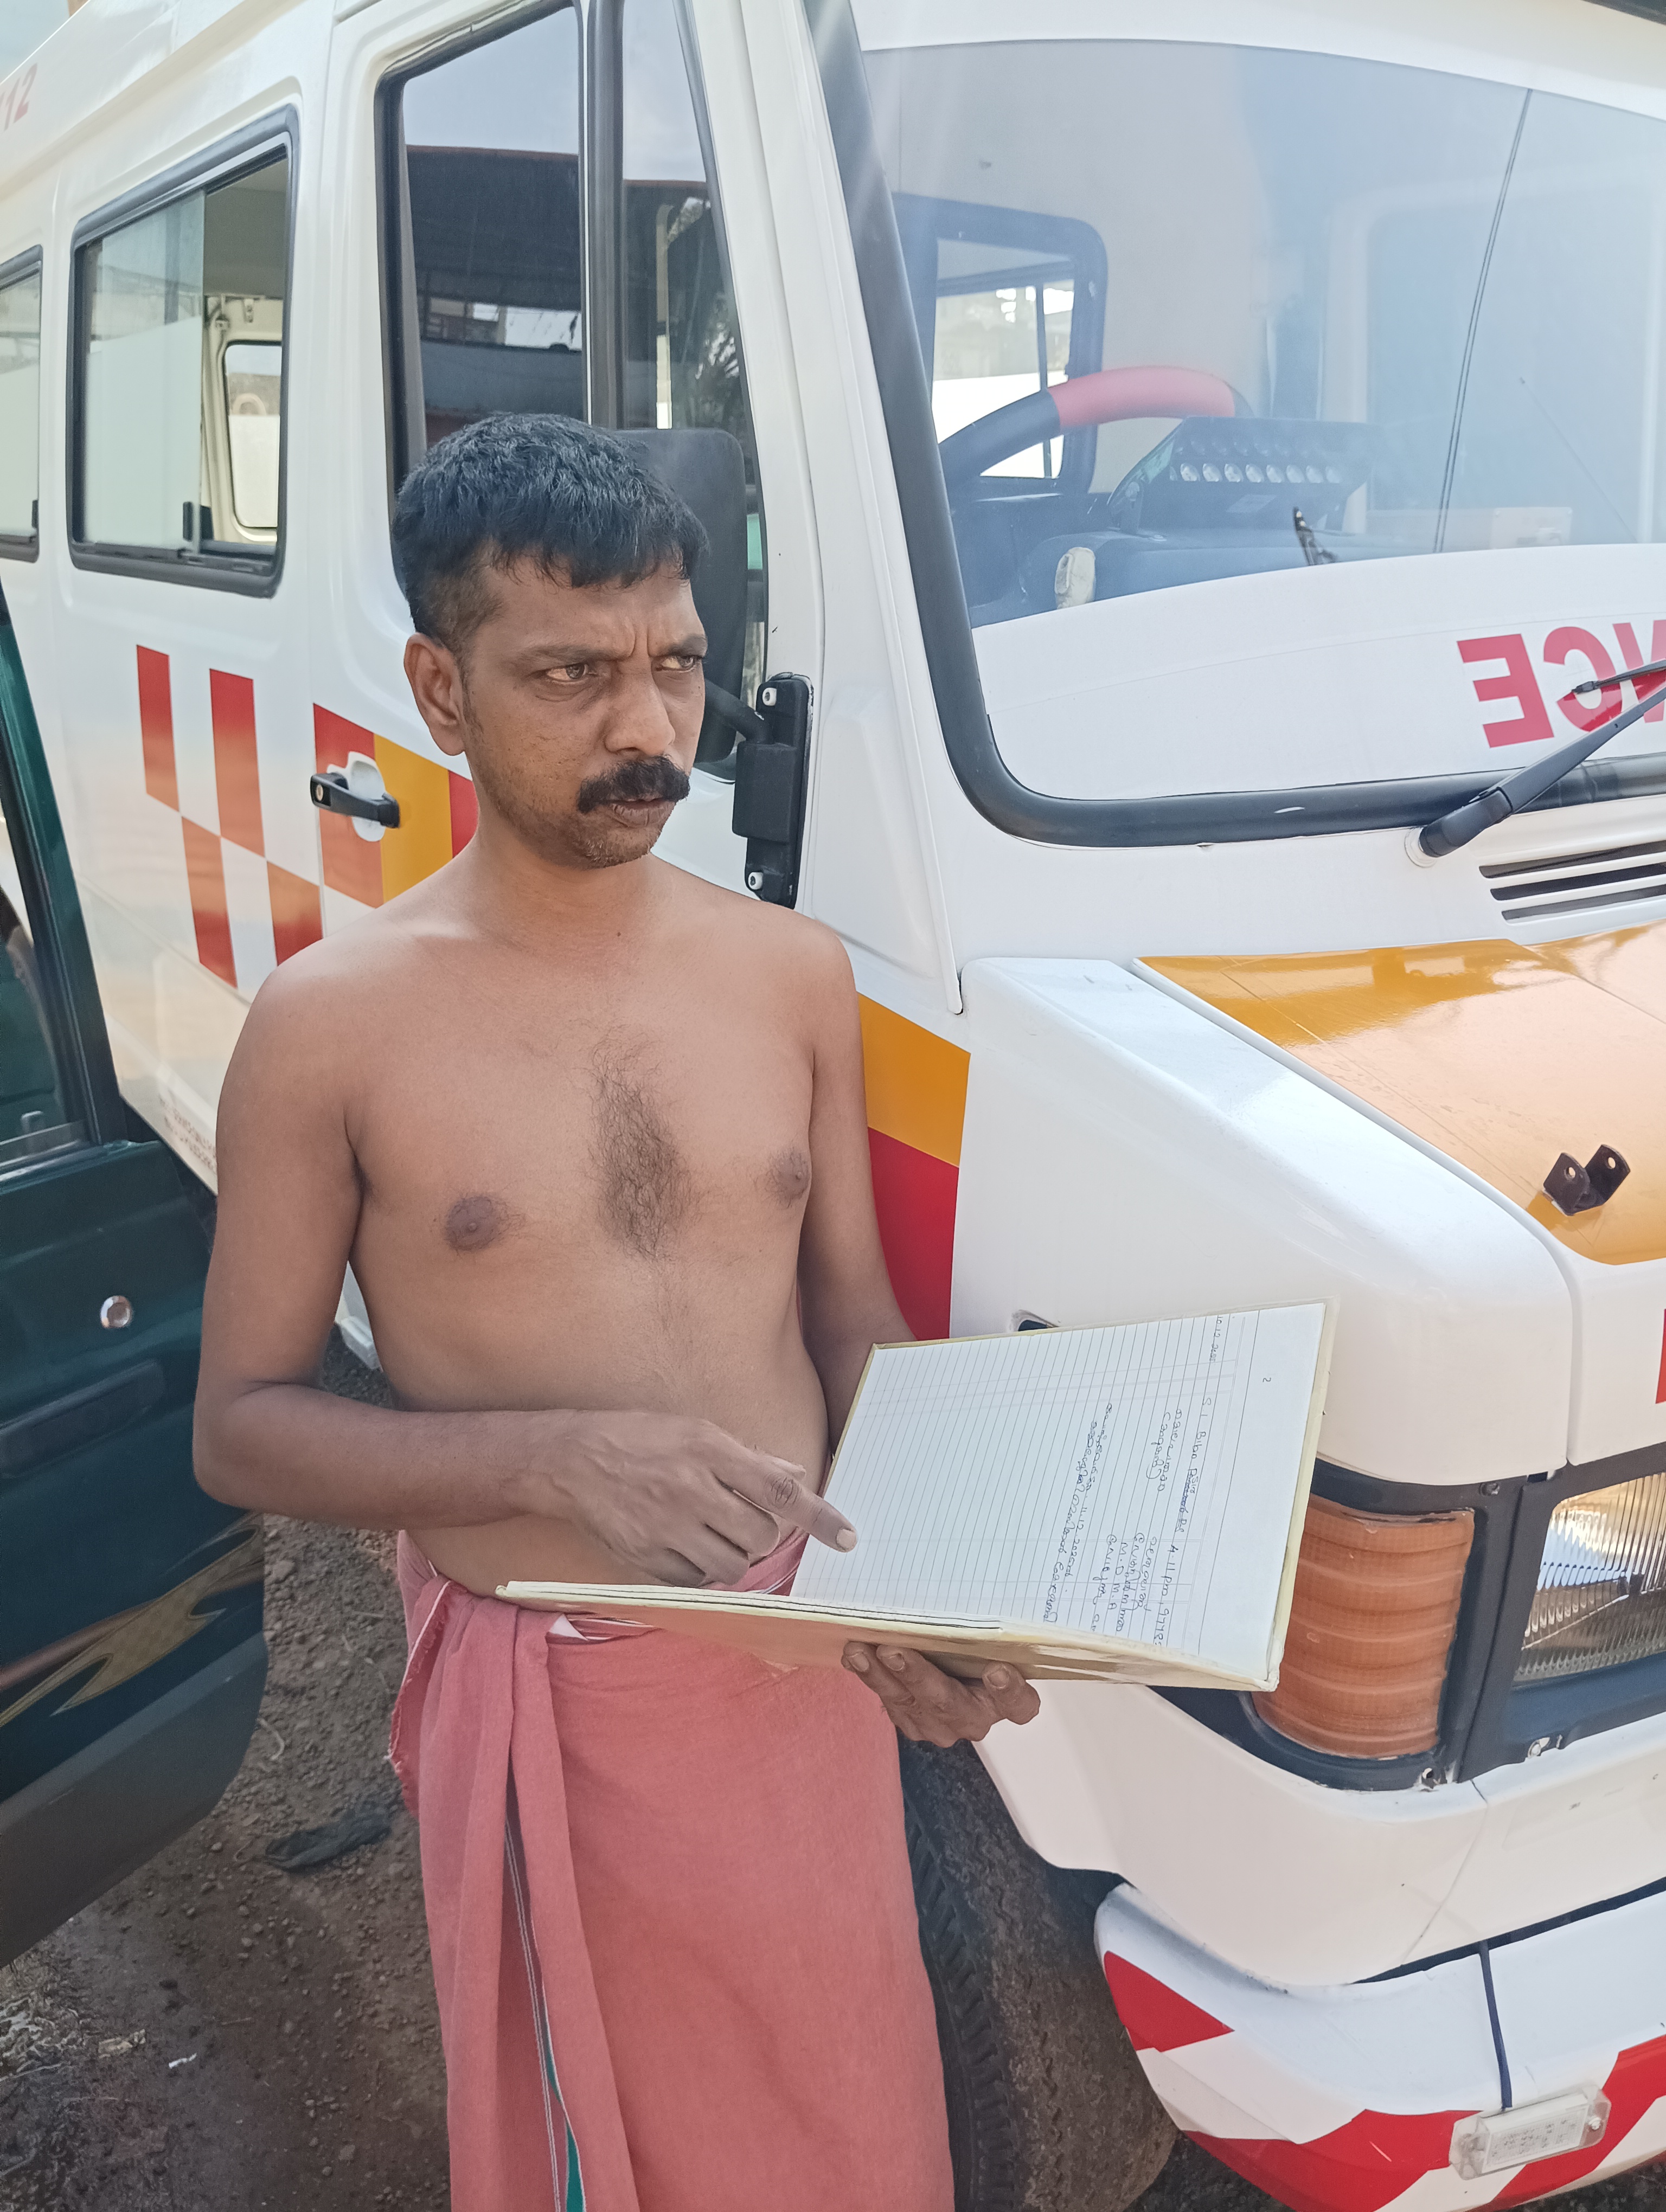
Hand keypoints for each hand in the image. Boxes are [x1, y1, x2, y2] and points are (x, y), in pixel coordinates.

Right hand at [532, 1409, 856, 1587]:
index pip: (779, 1490)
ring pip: (732, 1565)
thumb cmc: (639, 1439)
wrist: (571, 1460)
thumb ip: (748, 1458)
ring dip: (734, 1555)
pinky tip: (686, 1546)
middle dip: (763, 1535)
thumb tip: (795, 1476)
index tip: (848, 1537)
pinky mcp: (647, 1557)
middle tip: (743, 1521)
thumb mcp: (696, 1431)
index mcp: (709, 1451)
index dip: (819, 1516)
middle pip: (761, 1536)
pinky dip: (701, 1570)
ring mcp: (668, 1527)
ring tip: (712, 1532)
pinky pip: (696, 1580)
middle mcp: (691, 1490)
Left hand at [841, 1643, 1039, 1744]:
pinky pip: (890, 1703)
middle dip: (919, 1676)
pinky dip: (871, 1677)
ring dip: (881, 1676)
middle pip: (952, 1705)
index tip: (997, 1670)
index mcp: (1008, 1700)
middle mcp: (975, 1718)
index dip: (1010, 1691)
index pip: (1020, 1705)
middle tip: (894, 1650)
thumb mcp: (986, 1636)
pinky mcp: (913, 1723)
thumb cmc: (976, 1647)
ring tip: (859, 1650)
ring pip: (911, 1705)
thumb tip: (965, 1583)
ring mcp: (941, 1726)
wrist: (953, 1668)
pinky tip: (855, 1657)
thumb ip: (984, 1628)